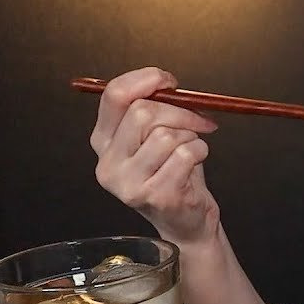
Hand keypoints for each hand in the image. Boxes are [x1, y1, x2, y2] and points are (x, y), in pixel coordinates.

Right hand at [90, 67, 221, 245]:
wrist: (187, 222)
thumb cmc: (175, 175)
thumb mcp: (155, 139)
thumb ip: (153, 111)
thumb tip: (167, 83)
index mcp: (103, 141)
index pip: (114, 96)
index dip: (145, 80)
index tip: (169, 81)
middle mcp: (109, 163)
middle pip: (143, 113)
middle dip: (179, 112)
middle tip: (198, 120)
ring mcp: (129, 182)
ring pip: (166, 135)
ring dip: (191, 137)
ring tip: (192, 151)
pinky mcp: (155, 195)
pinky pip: (185, 154)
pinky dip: (200, 151)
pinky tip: (196, 164)